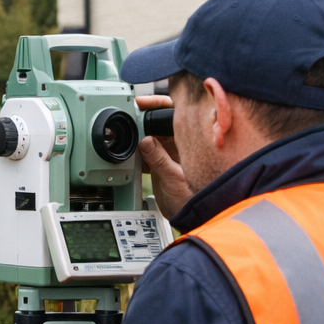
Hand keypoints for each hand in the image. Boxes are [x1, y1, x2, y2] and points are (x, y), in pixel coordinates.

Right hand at [136, 95, 190, 218]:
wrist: (191, 219)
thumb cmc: (197, 200)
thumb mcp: (176, 179)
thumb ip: (160, 160)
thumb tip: (146, 142)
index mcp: (192, 141)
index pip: (175, 113)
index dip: (158, 105)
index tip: (141, 104)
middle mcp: (181, 144)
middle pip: (160, 121)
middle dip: (144, 117)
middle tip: (128, 114)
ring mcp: (170, 153)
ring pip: (151, 135)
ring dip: (138, 134)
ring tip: (126, 133)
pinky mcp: (159, 163)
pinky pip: (145, 151)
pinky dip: (135, 150)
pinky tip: (129, 152)